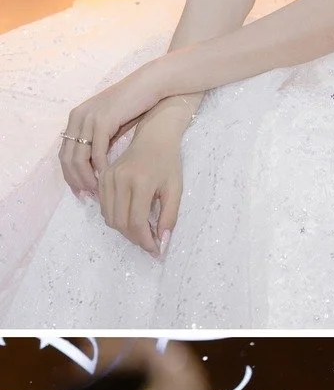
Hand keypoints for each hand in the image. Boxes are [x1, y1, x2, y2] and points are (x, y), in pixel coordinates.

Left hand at [58, 64, 168, 196]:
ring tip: (98, 190)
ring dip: (87, 177)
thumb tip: (98, 161)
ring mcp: (88, 118)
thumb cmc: (136, 104)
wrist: (151, 85)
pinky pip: (96, 150)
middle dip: (75, 180)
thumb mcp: (112, 121)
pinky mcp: (102, 120)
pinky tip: (108, 176)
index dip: (69, 175)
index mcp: (76, 118)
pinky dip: (100, 166)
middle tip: (87, 196)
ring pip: (78, 156)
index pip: (64, 153)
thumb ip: (101, 138)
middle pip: (67, 157)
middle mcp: (77, 118)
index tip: (81, 191)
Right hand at [93, 110, 184, 255]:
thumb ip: (169, 216)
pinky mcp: (103, 177)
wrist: (153, 139)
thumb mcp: (175, 190)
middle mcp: (119, 180)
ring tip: (142, 234)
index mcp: (140, 182)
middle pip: (119, 222)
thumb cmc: (168, 164)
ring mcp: (107, 178)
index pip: (135, 221)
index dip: (144, 240)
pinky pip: (104, 206)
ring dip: (124, 231)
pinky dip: (115, 218)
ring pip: (109, 216)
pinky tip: (130, 221)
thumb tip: (163, 242)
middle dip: (134, 238)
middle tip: (149, 245)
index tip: (156, 250)